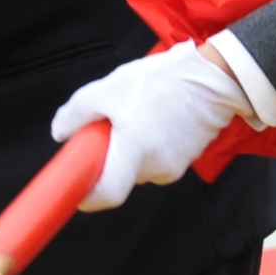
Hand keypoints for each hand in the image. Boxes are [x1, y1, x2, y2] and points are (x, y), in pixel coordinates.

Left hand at [49, 44, 253, 210]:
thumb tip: (61, 133)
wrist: (214, 78)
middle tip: (109, 125)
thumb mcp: (110, 88)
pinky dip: (150, 142)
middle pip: (121, 175)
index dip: (89, 196)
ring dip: (131, 146)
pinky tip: (157, 114)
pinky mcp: (187, 158)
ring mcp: (174, 166)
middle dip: (110, 155)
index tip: (77, 188)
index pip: (108, 194)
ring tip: (138, 111)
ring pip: (139, 164)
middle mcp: (155, 167)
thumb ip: (78, 112)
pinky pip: (157, 157)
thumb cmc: (162, 81)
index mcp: (135, 152)